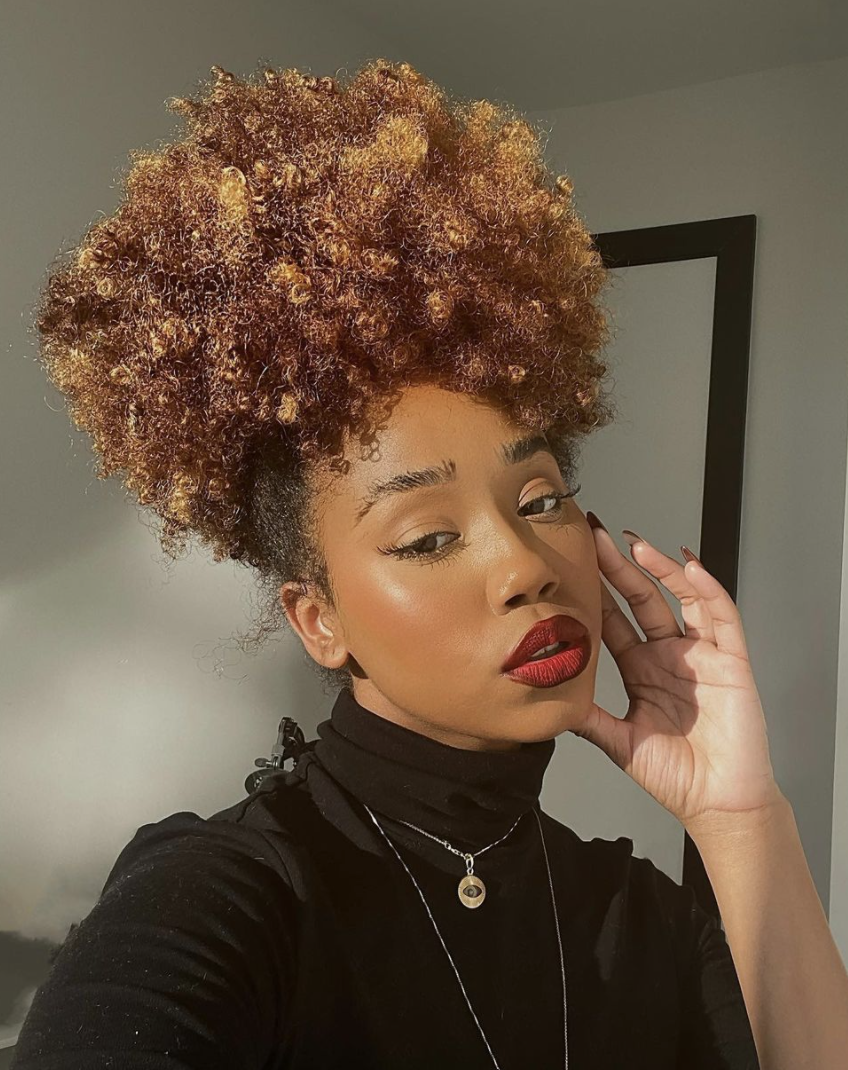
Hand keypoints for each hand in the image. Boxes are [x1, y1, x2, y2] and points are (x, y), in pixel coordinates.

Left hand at [575, 513, 783, 835]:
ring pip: (680, 597)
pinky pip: (721, 615)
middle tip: (595, 536)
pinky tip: (688, 566)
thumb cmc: (675, 776)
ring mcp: (701, 654)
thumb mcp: (618, 742)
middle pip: (641, 598)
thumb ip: (587, 718)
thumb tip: (544, 697)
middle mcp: (669, 655)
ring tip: (634, 545)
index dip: (595, 591)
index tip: (572, 564)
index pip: (613, 620)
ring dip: (659, 568)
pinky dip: (707, 588)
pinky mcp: (731, 660)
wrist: (718, 803)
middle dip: (619, 567)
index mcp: (641, 669)